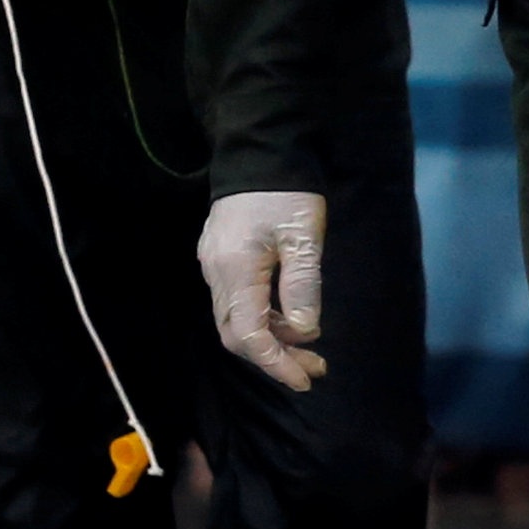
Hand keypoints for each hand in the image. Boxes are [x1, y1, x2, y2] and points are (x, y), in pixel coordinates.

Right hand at [200, 190, 329, 390]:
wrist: (261, 150)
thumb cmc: (287, 191)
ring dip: (272, 338)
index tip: (305, 379)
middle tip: (314, 370)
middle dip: (275, 357)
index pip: (248, 336)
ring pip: (237, 319)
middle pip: (237, 334)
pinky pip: (238, 301)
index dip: (276, 363)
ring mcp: (215, 265)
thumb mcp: (303, 237)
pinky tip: (292, 319)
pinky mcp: (221, 256)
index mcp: (235, 271)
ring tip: (310, 349)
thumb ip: (302, 286)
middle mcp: (217, 274)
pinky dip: (265, 317)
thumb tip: (305, 332)